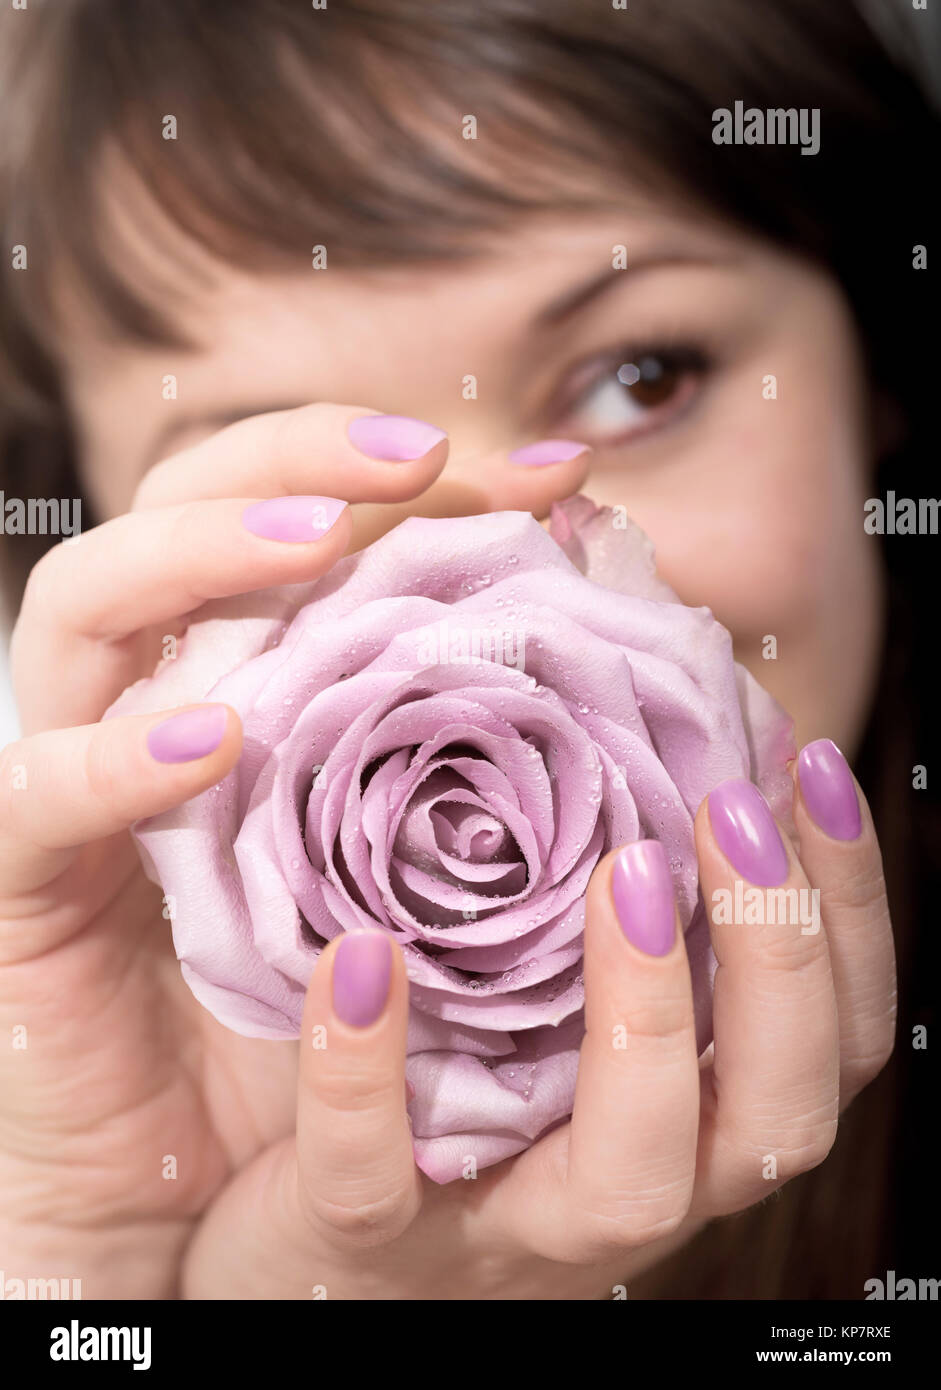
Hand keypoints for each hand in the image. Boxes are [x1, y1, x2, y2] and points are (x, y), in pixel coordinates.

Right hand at [0, 404, 589, 1296]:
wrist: (196, 1181)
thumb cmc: (321, 1011)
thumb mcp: (422, 868)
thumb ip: (483, 755)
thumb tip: (609, 638)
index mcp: (244, 671)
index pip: (303, 515)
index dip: (417, 476)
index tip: (556, 473)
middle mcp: (147, 691)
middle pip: (176, 506)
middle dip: (299, 455)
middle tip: (426, 455)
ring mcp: (72, 773)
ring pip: (84, 602)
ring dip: (202, 552)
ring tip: (324, 537)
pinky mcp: (20, 885)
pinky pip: (39, 796)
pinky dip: (117, 758)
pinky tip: (215, 739)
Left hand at [182, 750, 895, 1298]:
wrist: (300, 1272)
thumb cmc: (443, 1092)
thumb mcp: (531, 993)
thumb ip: (586, 892)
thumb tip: (629, 715)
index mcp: (683, 1116)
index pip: (826, 1036)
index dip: (848, 908)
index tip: (814, 769)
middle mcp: (629, 1183)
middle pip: (779, 1115)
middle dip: (781, 957)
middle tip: (734, 811)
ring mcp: (507, 1228)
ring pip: (631, 1176)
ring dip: (647, 1018)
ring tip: (622, 874)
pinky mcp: (371, 1245)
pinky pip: (375, 1175)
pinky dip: (369, 1067)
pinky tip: (358, 959)